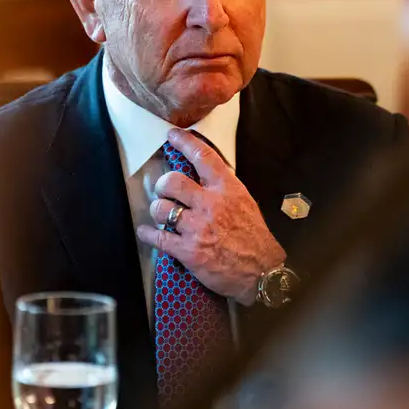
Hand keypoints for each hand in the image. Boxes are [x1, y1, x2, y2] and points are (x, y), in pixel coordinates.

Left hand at [136, 128, 285, 304]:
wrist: (262, 273)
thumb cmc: (255, 239)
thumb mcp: (245, 204)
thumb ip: (223, 190)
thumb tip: (203, 178)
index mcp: (227, 190)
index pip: (203, 157)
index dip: (185, 142)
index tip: (172, 135)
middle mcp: (210, 204)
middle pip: (172, 181)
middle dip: (164, 185)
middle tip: (166, 192)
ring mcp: (197, 228)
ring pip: (161, 208)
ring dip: (158, 210)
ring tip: (164, 215)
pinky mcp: (188, 250)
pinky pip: (158, 237)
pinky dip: (148, 234)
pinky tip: (146, 232)